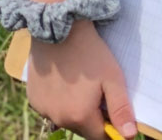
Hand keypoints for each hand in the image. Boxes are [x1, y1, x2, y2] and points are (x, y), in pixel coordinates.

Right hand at [24, 0, 135, 138]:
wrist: (60, 32)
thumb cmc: (91, 54)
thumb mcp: (113, 79)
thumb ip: (120, 109)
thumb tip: (128, 136)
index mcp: (78, 117)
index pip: (99, 136)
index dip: (111, 126)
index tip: (116, 110)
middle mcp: (57, 119)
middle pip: (82, 128)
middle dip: (95, 117)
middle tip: (101, 90)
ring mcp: (42, 109)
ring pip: (66, 118)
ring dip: (77, 109)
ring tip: (83, 83)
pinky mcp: (33, 99)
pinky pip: (51, 108)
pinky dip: (61, 101)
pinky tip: (67, 81)